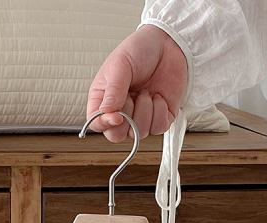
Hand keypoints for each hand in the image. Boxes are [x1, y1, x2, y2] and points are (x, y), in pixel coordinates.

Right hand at [87, 25, 187, 142]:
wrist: (169, 43)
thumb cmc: (140, 50)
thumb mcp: (121, 65)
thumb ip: (113, 90)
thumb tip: (107, 112)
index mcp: (104, 99)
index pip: (97, 124)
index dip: (105, 124)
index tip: (117, 115)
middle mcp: (120, 111)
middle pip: (116, 135)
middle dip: (127, 119)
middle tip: (133, 96)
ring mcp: (140, 117)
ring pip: (139, 133)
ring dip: (145, 111)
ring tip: (146, 91)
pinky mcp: (159, 118)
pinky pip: (158, 128)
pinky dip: (160, 112)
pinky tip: (158, 96)